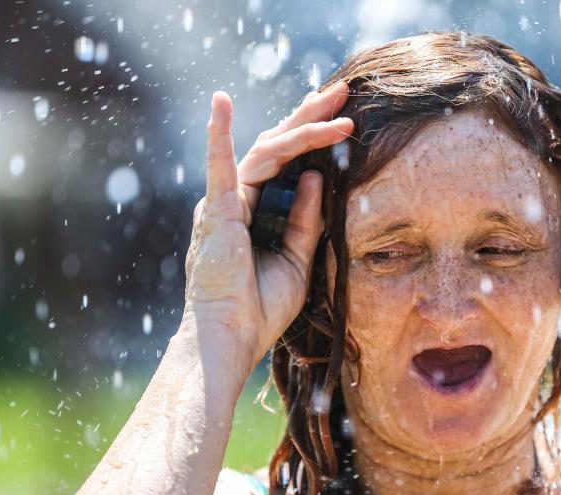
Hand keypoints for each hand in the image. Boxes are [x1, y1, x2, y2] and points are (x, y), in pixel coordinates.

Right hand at [181, 83, 352, 366]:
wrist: (233, 337)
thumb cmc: (260, 307)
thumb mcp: (298, 259)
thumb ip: (307, 219)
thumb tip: (319, 177)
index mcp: (260, 211)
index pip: (289, 163)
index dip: (314, 137)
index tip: (344, 116)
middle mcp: (240, 199)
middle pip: (279, 146)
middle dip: (311, 117)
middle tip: (342, 91)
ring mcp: (226, 203)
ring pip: (267, 153)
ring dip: (303, 128)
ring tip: (335, 108)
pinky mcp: (216, 212)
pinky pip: (219, 167)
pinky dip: (218, 134)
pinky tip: (220, 102)